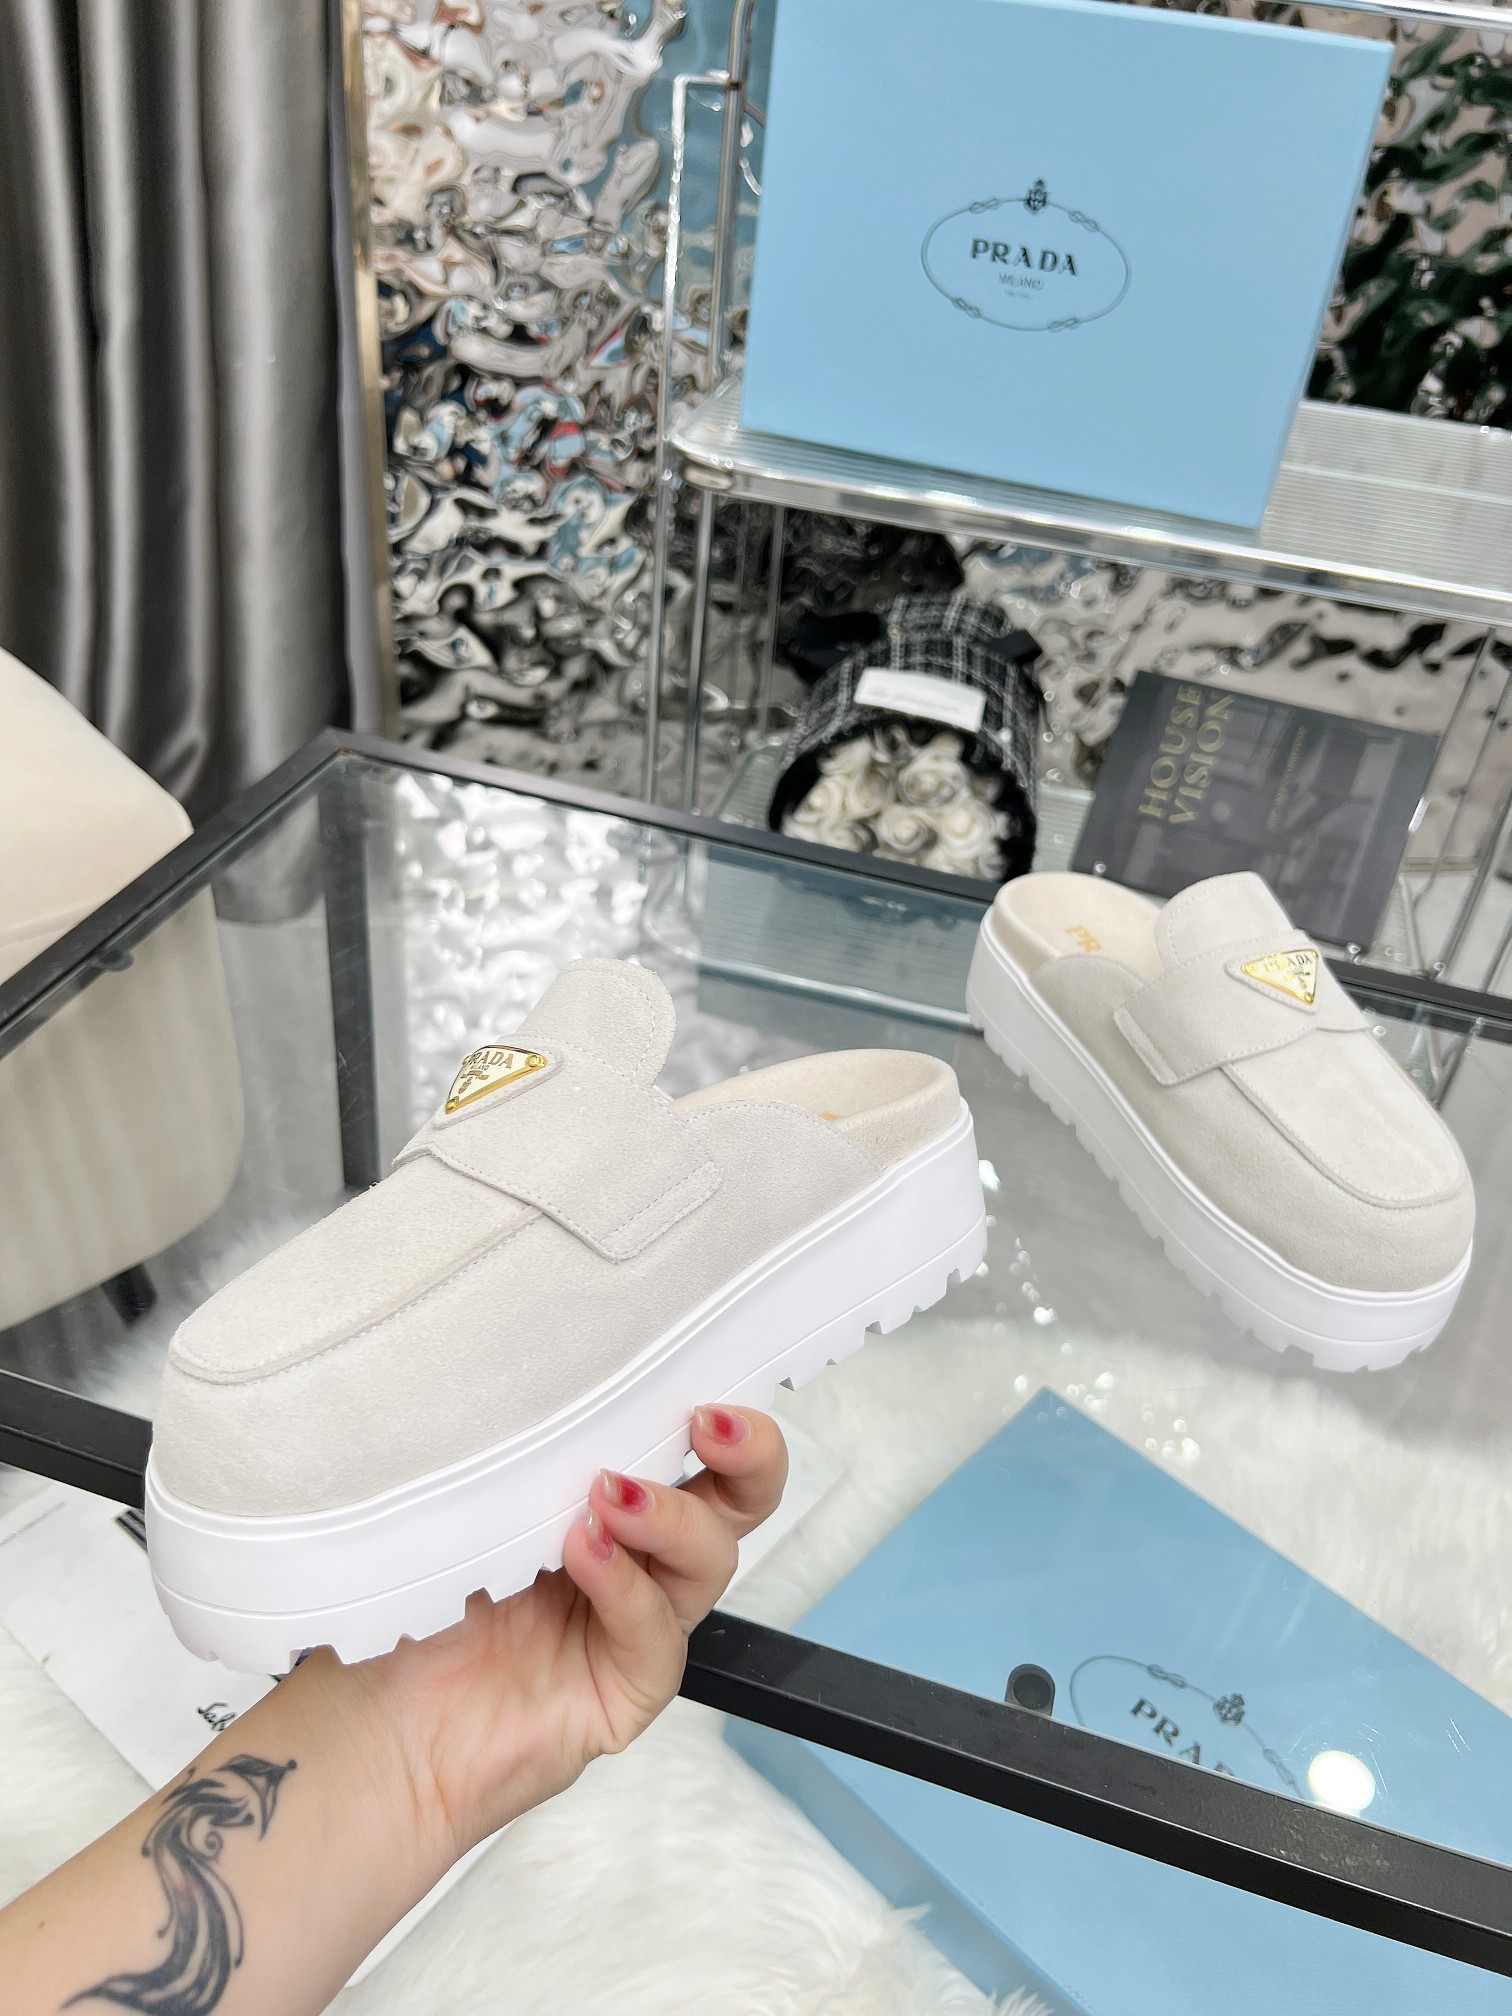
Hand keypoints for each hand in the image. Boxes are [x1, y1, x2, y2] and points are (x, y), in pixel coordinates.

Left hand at [353, 1404, 787, 1864]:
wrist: (363, 1733)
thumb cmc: (402, 1610)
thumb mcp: (463, 1504)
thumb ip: (521, 1451)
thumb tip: (553, 1373)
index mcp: (598, 1503)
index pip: (685, 1446)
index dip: (714, 1409)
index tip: (700, 1373)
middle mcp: (631, 1560)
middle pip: (735, 1501)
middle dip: (750, 1453)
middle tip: (710, 1423)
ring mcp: (632, 1628)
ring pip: (710, 1560)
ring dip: (673, 1517)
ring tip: (610, 1497)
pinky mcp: (623, 1692)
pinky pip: (655, 1636)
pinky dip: (627, 1588)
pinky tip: (584, 1557)